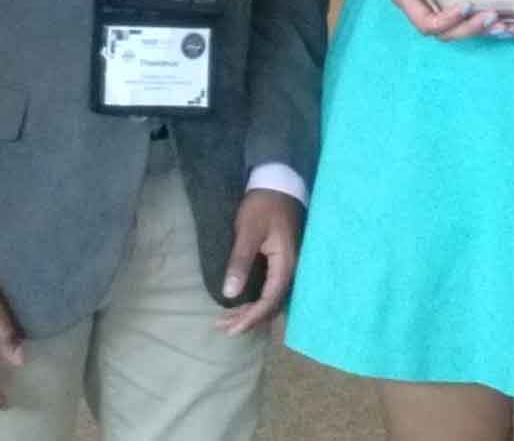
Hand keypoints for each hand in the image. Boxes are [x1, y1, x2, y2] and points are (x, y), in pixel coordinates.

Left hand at [216, 189, 301, 335]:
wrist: (277, 185)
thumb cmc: (262, 207)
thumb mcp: (248, 232)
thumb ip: (240, 262)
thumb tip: (230, 293)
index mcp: (285, 264)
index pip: (270, 301)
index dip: (251, 317)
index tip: (231, 329)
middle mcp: (290, 270)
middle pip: (272, 305)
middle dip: (248, 319)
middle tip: (223, 327)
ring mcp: (287, 266)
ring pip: (271, 298)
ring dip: (251, 311)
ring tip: (227, 320)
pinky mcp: (281, 262)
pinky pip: (271, 289)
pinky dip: (256, 300)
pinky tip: (241, 302)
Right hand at [370, 0, 497, 40]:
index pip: (426, 23)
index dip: (446, 22)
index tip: (464, 6)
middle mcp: (422, 4)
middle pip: (446, 32)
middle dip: (469, 29)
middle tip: (493, 16)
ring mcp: (436, 1)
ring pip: (458, 27)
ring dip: (480, 28)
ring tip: (502, 22)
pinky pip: (465, 13)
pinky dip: (482, 17)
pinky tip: (503, 12)